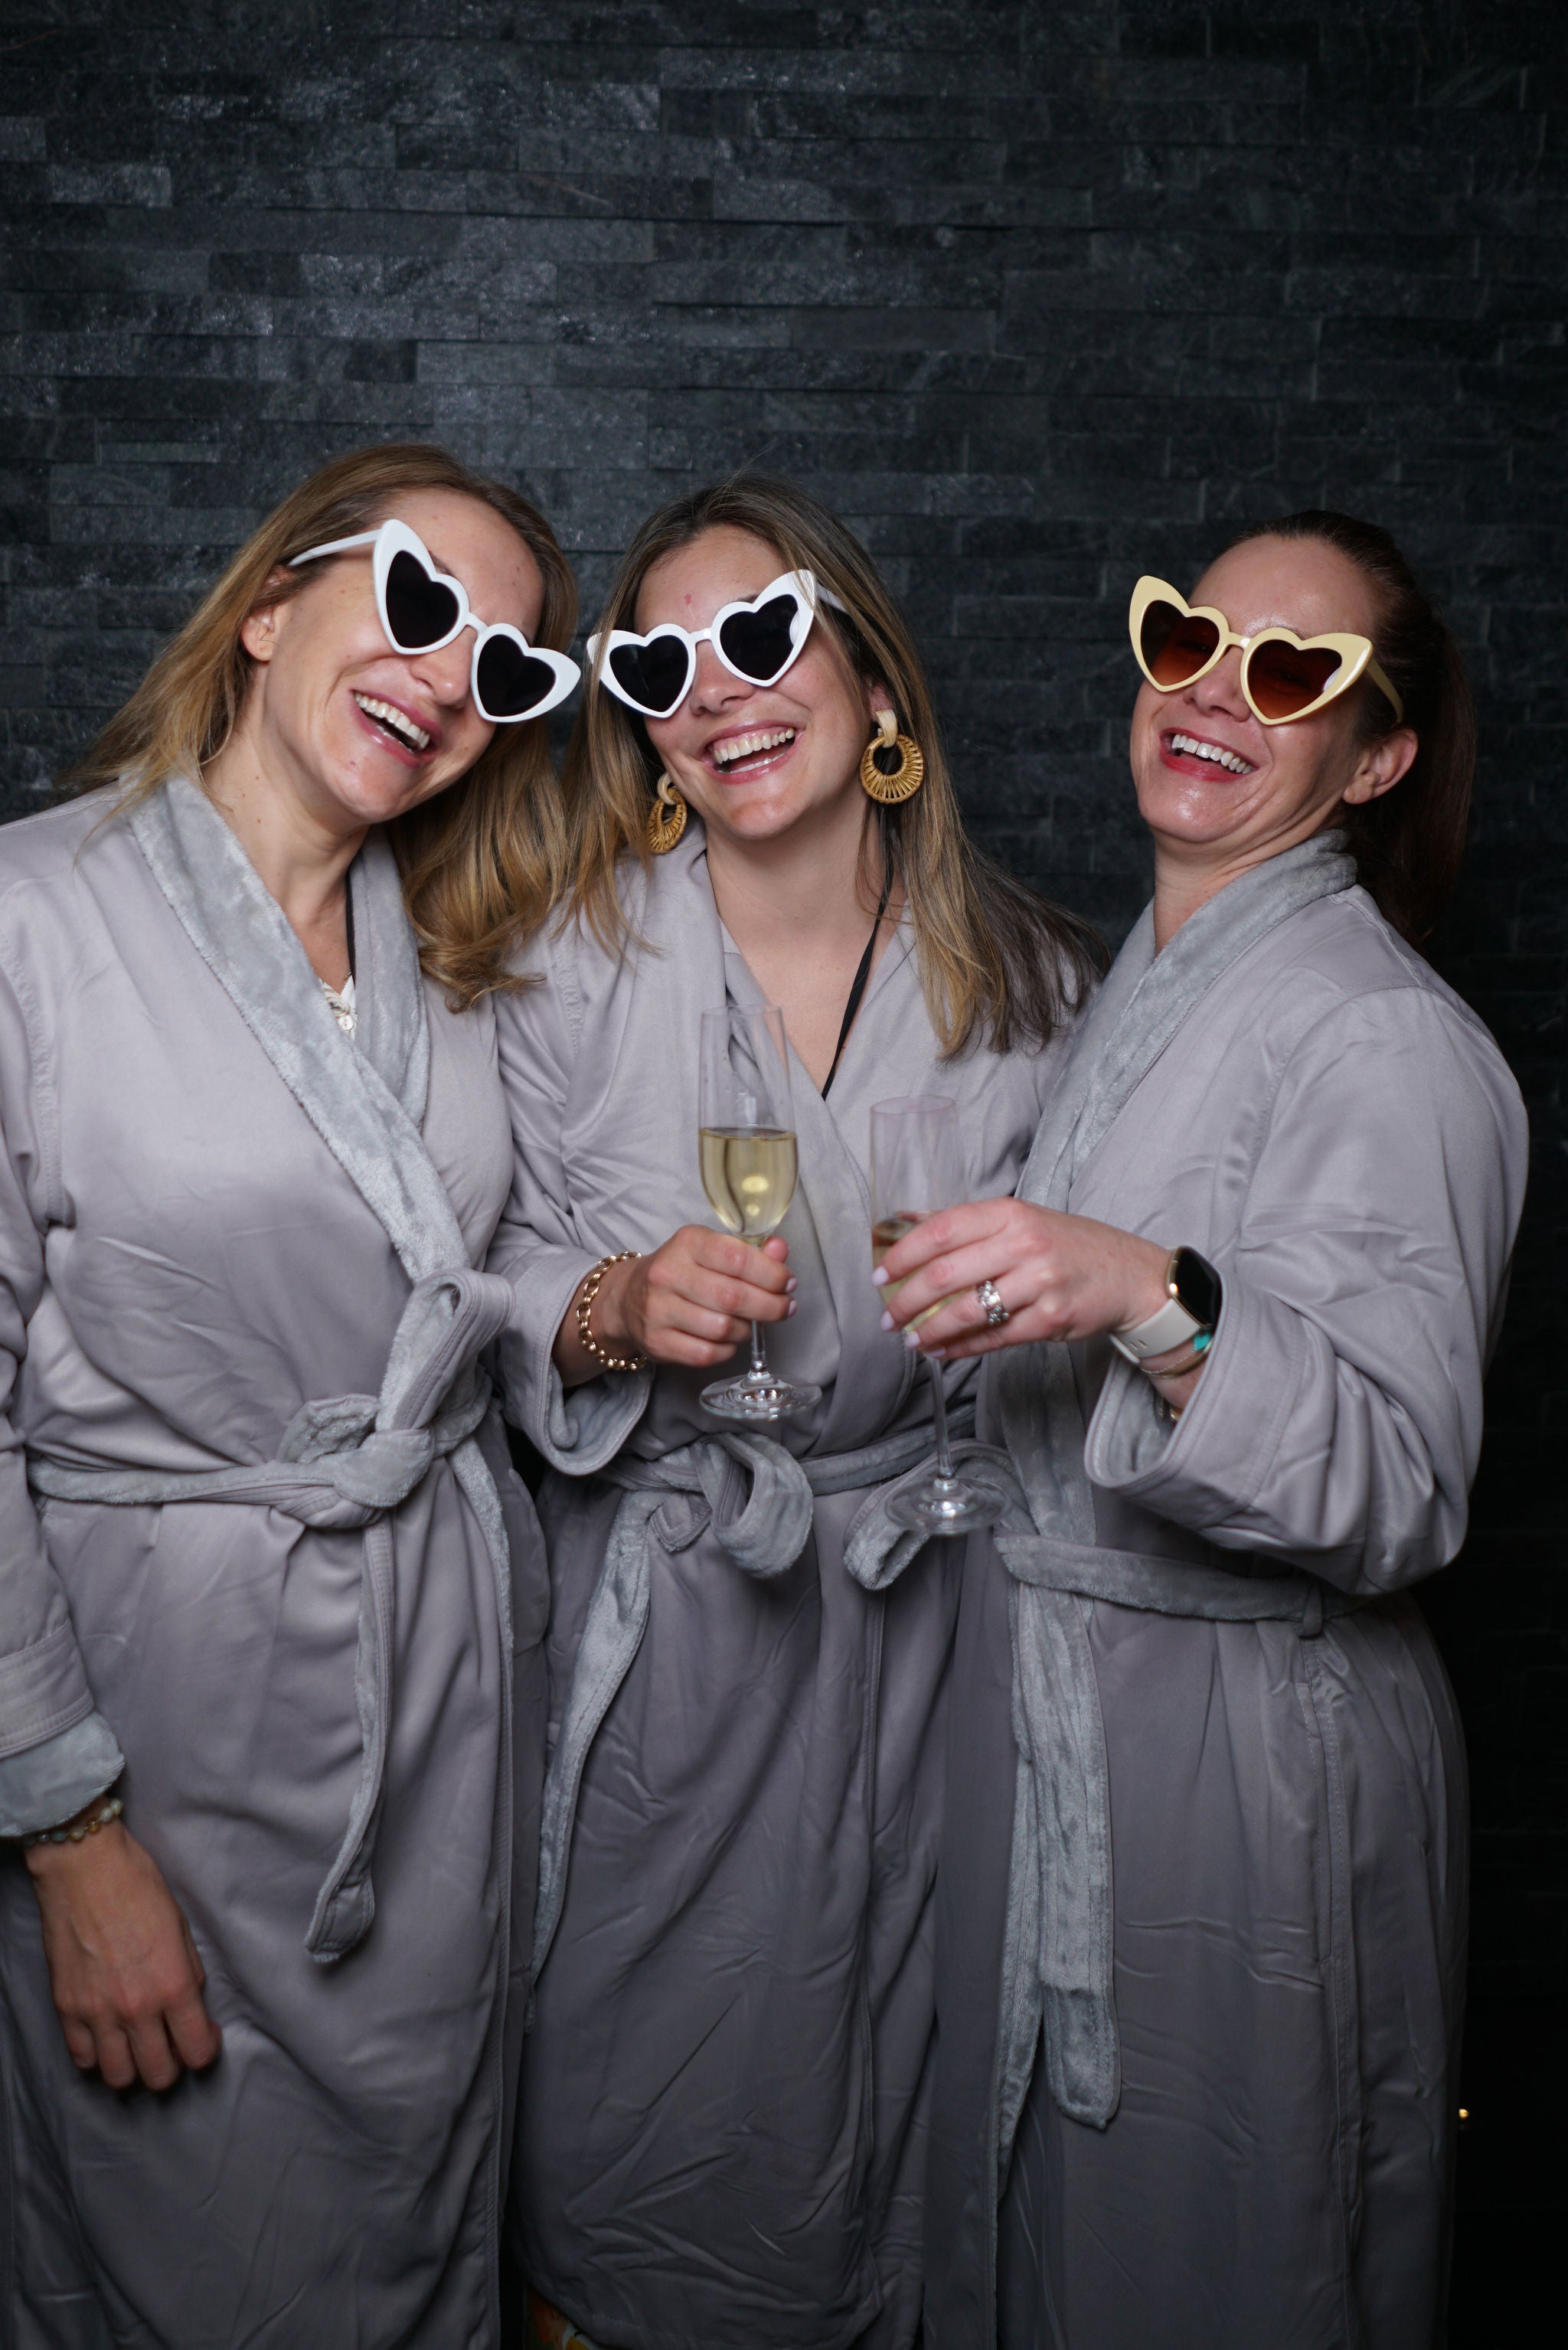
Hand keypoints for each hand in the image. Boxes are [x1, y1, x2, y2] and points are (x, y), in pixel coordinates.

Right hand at [25, 1821, 221, 2090]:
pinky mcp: (66, 2008)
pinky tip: (105, 2035)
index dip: (204, 2050)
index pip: (196, 2052)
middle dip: (171, 2065)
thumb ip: (187, 1972)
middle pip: (159, 2075)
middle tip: (170, 2044)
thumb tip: (190, 2004)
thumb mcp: (181, 1927)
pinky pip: (82, 2057)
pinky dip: (96, 2055)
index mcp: (173, 1984)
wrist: (84, 1867)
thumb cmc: (138, 1886)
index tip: (201, 2037)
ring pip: (118, 2077)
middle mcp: (136, 2008)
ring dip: (132, 2067)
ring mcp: (97, 2012)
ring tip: (136, 2045)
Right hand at [557, 1229, 795, 1381]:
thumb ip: (750, 1251)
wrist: (627, 1298)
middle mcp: (667, 1274)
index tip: (787, 1283)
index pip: (738, 1257)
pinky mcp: (656, 1341)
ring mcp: (658, 1310)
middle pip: (733, 1297)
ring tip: (751, 1322)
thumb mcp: (711, 1250)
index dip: (772, 1274)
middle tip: (784, 1308)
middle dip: (769, 1306)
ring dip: (747, 1329)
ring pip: (722, 1329)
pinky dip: (727, 1349)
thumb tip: (781, 1250)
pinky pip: (707, 1353)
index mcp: (687, 1242)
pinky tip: (730, 1339)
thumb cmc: (681, 1272)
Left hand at [875, 1198, 1171, 1365]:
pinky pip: (994, 1337)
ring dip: (930, 1330)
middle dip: (907, 1300)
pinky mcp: (1051, 1319)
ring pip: (968, 1311)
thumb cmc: (1067, 1245)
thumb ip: (963, 1223)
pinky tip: (942, 1351)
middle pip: (946, 1274)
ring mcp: (1040, 1282)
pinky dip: (962, 1348)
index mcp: (1009, 1213)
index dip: (902, 1255)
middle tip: (886, 1317)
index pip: (940, 1230)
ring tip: (910, 1340)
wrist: (1129, 1275)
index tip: (880, 1275)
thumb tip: (902, 1219)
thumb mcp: (1019, 1219)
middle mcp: (1024, 1243)